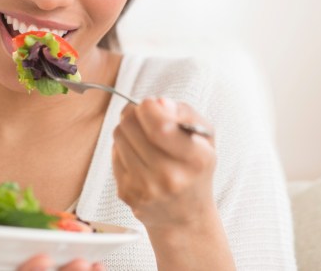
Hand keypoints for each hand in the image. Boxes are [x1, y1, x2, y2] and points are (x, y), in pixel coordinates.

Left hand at [112, 97, 216, 229]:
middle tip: (144, 116)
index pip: (159, 125)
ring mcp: (146, 188)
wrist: (185, 216)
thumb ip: (186, 113)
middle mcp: (170, 177)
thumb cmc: (195, 169)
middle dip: (135, 113)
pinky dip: (123, 147)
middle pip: (131, 125)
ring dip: (127, 128)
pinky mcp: (127, 193)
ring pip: (119, 136)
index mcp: (196, 160)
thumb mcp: (206, 138)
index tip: (150, 104)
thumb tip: (159, 103)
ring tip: (141, 135)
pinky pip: (114, 153)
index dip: (148, 107)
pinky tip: (137, 154)